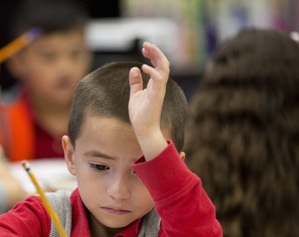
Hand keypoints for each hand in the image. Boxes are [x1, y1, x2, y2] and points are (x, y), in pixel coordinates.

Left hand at [128, 42, 169, 159]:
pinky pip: (159, 80)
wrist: (143, 129)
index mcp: (155, 84)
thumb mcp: (135, 95)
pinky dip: (152, 71)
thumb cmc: (140, 114)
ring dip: (157, 56)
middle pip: (164, 63)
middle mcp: (160, 85)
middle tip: (145, 44)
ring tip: (147, 48)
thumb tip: (134, 69)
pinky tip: (144, 67)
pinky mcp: (156, 95)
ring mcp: (159, 90)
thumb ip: (136, 82)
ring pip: (164, 68)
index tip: (144, 48)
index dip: (152, 54)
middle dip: (156, 51)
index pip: (158, 64)